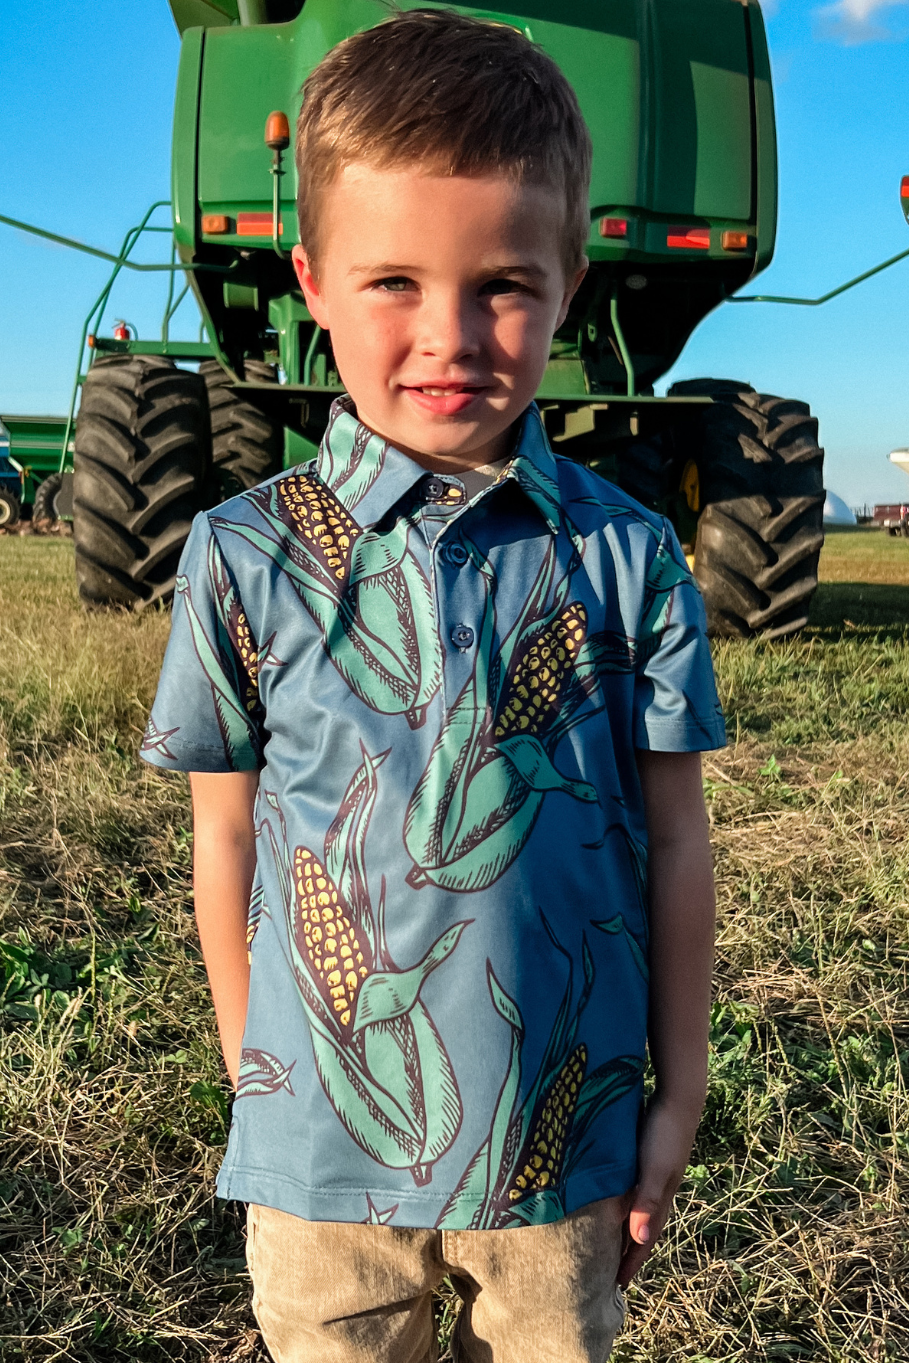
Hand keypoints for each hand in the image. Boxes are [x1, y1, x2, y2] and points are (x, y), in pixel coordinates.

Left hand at [617, 1095, 702, 1287]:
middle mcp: (657, 1192)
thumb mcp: (655, 1168)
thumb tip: (639, 1239)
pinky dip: (620, 1202)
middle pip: (640, 1229)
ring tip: (604, 1241)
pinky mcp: (643, 1159)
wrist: (679, 1098)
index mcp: (660, 1200)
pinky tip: (608, 1198)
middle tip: (607, 1272)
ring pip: (635, 1210)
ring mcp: (651, 1175)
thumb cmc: (665, 1134)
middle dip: (626, 1252)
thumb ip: (648, 1201)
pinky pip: (630, 1190)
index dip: (631, 1262)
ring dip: (622, 1227)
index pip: (644, 1240)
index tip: (617, 1286)